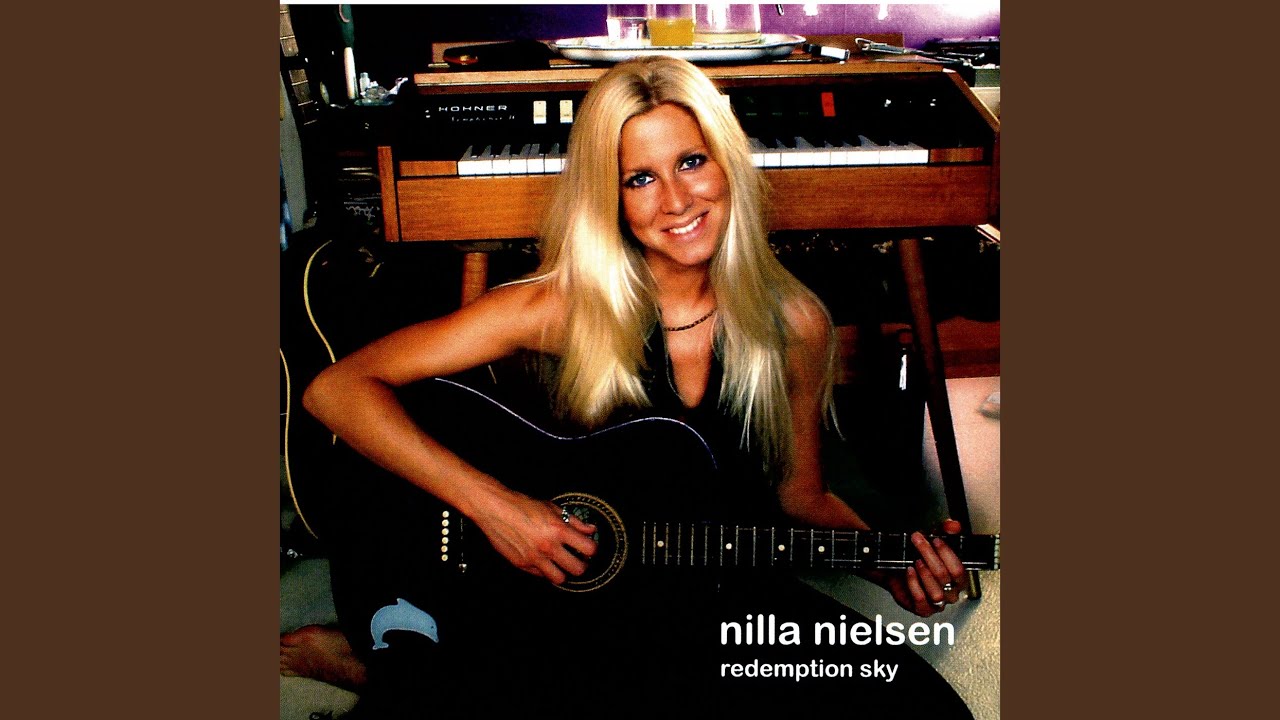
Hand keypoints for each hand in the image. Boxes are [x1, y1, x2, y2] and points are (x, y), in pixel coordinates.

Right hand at [472, 487, 597, 584]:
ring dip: (564, 572)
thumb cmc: (522, 506)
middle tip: (579, 559)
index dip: (592, 549)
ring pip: (560, 579)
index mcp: (558, 530)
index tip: (589, 548)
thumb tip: (590, 530)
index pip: (589, 549)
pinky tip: (544, 560)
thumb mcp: (552, 508)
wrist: (495, 509)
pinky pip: (540, 575)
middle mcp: (548, 546)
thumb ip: (574, 522)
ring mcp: (534, 558)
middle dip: (582, 565)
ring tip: (562, 563)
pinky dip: (545, 570)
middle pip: (578, 569)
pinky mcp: (521, 564)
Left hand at [875, 519, 969, 617]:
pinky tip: (909, 571)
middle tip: (918, 541)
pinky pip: (921, 601)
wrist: (896, 570)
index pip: (959, 569)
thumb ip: (945, 530)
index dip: (947, 553)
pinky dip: (914, 584)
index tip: (935, 539)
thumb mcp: (933, 540)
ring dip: (924, 574)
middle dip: (929, 555)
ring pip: (936, 592)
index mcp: (959, 578)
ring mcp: (938, 603)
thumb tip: (953, 525)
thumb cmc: (919, 557)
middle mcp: (951, 592)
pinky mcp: (923, 609)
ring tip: (916, 560)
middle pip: (945, 576)